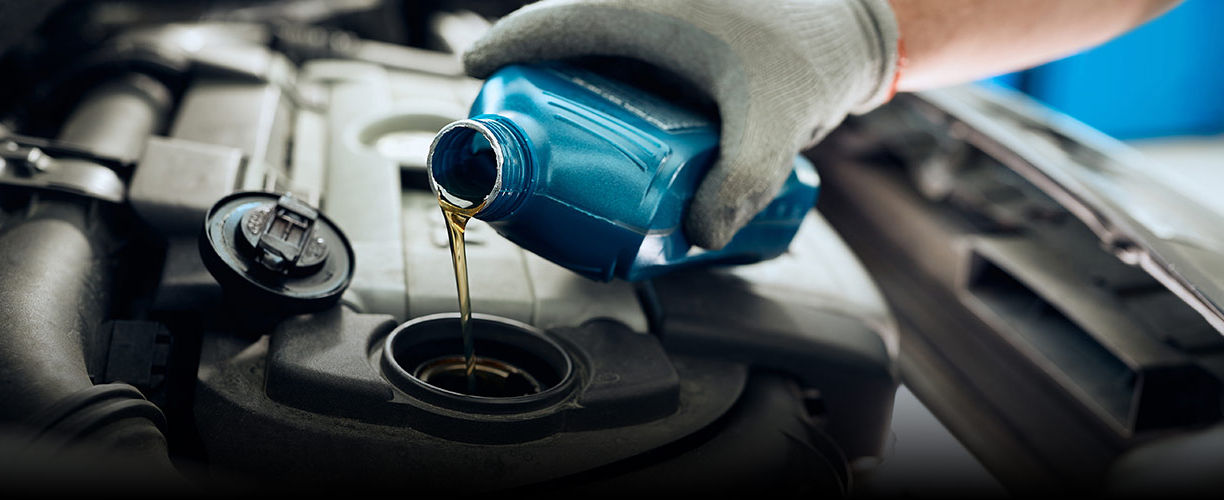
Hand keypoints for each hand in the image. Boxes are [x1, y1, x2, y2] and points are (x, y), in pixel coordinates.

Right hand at [463, 0, 899, 248]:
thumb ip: (743, 178)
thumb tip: (701, 233)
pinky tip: (611, 132)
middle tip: (517, 128)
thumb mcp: (777, 121)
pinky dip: (605, 89)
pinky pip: (622, 58)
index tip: (476, 72)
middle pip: (565, 38)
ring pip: (593, 48)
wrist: (855, 29)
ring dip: (569, 88)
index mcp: (650, 5)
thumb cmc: (814, 51)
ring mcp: (662, 17)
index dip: (508, 47)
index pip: (556, 21)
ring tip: (556, 140)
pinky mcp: (678, 36)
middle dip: (534, 80)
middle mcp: (648, 4)